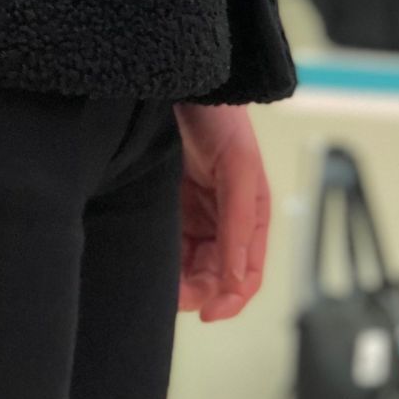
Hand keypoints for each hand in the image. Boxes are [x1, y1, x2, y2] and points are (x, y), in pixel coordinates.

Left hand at [174, 101, 269, 320]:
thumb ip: (238, 223)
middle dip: (197, 290)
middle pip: (214, 274)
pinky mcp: (170, 204)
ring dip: (177, 278)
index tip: (207, 314)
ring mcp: (196, 213)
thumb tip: (237, 279)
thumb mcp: (236, 169)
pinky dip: (161, 256)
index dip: (230, 299)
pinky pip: (169, 242)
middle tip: (171, 297)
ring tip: (156, 283)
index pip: (247, 274)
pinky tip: (147, 260)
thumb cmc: (223, 119)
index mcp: (250, 217)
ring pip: (189, 263)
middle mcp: (224, 220)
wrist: (185, 84)